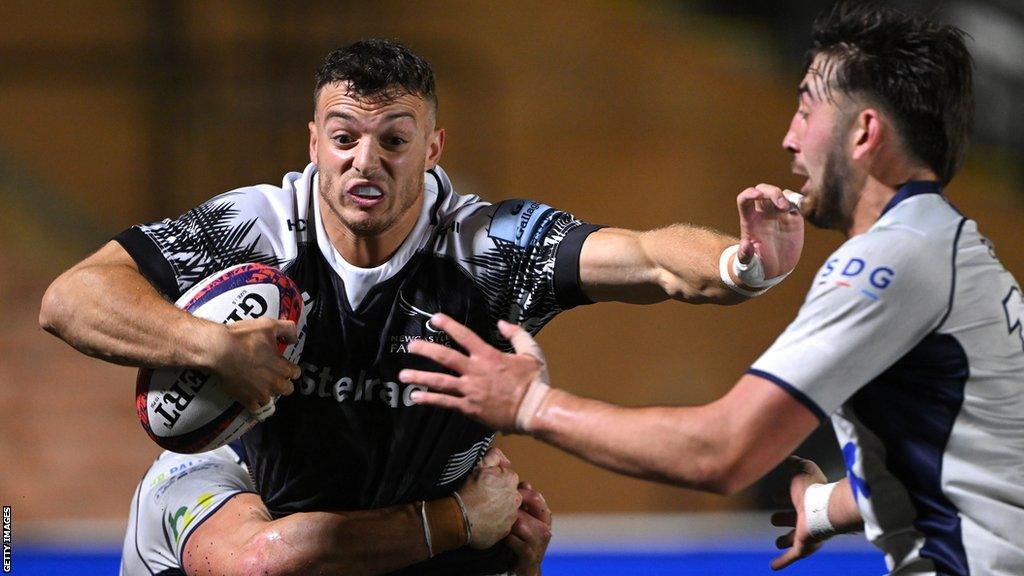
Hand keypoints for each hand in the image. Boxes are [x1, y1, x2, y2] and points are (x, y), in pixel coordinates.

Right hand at [204, 318, 300, 411]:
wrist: (219, 350)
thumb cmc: (244, 337)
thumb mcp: (269, 325)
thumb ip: (287, 329)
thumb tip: (294, 339)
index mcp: (282, 367)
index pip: (296, 373)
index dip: (290, 368)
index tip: (281, 364)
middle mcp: (274, 383)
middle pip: (287, 389)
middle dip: (282, 383)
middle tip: (271, 375)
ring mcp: (260, 393)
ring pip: (271, 400)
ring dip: (267, 393)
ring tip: (258, 385)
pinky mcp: (245, 400)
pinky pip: (256, 409)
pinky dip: (254, 404)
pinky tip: (250, 397)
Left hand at [400, 314, 545, 433]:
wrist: (534, 410)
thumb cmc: (534, 382)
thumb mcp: (531, 353)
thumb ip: (516, 335)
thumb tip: (502, 323)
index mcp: (488, 356)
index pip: (464, 336)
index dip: (448, 325)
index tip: (434, 319)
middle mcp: (475, 371)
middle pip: (445, 357)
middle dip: (425, 350)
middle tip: (410, 345)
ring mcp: (470, 390)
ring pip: (440, 381)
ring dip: (420, 377)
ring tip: (403, 375)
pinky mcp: (469, 408)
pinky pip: (445, 402)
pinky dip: (430, 399)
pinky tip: (416, 397)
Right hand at [457, 449, 521, 548]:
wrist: (459, 518)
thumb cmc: (468, 492)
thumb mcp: (478, 466)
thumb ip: (494, 456)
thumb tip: (503, 458)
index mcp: (511, 480)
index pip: (508, 477)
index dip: (496, 479)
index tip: (487, 484)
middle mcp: (516, 498)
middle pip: (511, 493)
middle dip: (501, 494)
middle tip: (485, 497)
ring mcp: (512, 516)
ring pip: (508, 509)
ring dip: (500, 509)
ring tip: (484, 510)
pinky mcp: (505, 531)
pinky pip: (503, 524)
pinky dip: (496, 522)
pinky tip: (484, 520)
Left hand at [507, 482, 551, 575]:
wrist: (525, 567)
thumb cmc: (521, 540)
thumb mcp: (525, 519)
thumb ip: (525, 503)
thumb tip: (525, 483)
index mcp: (544, 517)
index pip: (536, 497)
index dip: (520, 492)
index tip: (505, 494)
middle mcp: (545, 528)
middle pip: (530, 506)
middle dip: (514, 505)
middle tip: (500, 508)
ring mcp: (539, 542)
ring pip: (520, 523)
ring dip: (508, 524)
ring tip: (500, 526)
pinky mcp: (530, 555)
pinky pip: (514, 540)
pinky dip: (507, 539)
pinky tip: (504, 539)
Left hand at [736, 184, 803, 279]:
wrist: (773, 271)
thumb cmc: (757, 267)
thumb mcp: (748, 266)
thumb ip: (745, 257)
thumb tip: (746, 246)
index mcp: (749, 222)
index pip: (744, 200)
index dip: (749, 194)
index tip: (757, 194)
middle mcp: (762, 214)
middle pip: (763, 191)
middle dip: (772, 192)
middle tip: (782, 206)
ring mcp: (777, 215)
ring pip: (779, 194)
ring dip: (785, 196)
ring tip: (788, 209)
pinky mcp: (792, 219)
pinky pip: (795, 202)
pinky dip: (798, 200)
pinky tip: (801, 208)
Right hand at [770, 456, 827, 570]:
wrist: (824, 508)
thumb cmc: (813, 488)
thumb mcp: (801, 469)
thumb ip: (794, 463)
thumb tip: (788, 457)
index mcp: (805, 499)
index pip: (792, 498)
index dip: (783, 496)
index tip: (775, 495)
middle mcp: (806, 516)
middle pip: (793, 519)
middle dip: (784, 518)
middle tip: (774, 518)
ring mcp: (805, 534)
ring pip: (793, 538)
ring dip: (785, 540)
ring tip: (778, 542)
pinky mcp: (803, 547)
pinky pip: (791, 557)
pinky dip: (782, 562)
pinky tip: (773, 567)